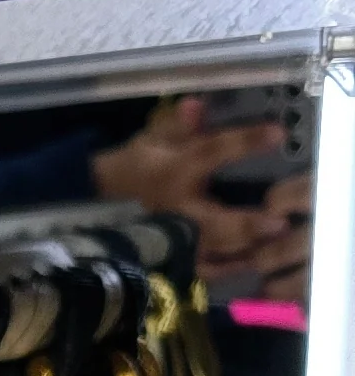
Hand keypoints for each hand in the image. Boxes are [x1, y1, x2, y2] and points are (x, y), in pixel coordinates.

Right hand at [87, 95, 303, 290]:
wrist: (97, 203)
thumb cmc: (134, 167)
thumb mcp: (151, 139)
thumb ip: (177, 124)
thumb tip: (195, 105)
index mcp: (174, 171)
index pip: (212, 152)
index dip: (244, 143)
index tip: (277, 133)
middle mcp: (178, 208)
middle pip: (215, 220)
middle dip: (245, 223)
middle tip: (278, 223)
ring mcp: (175, 238)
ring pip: (212, 251)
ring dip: (244, 250)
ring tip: (275, 245)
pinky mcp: (174, 257)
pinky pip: (204, 270)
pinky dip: (229, 269)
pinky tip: (253, 262)